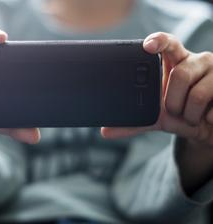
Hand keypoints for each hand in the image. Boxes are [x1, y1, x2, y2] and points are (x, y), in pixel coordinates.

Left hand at [102, 32, 212, 147]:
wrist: (206, 128)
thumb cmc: (180, 115)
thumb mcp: (156, 118)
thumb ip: (134, 122)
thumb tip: (105, 131)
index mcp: (175, 63)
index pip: (168, 43)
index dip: (159, 41)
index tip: (148, 46)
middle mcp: (196, 61)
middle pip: (179, 75)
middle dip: (173, 102)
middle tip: (174, 111)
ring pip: (197, 94)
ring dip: (190, 115)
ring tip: (191, 116)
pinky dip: (206, 119)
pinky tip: (207, 117)